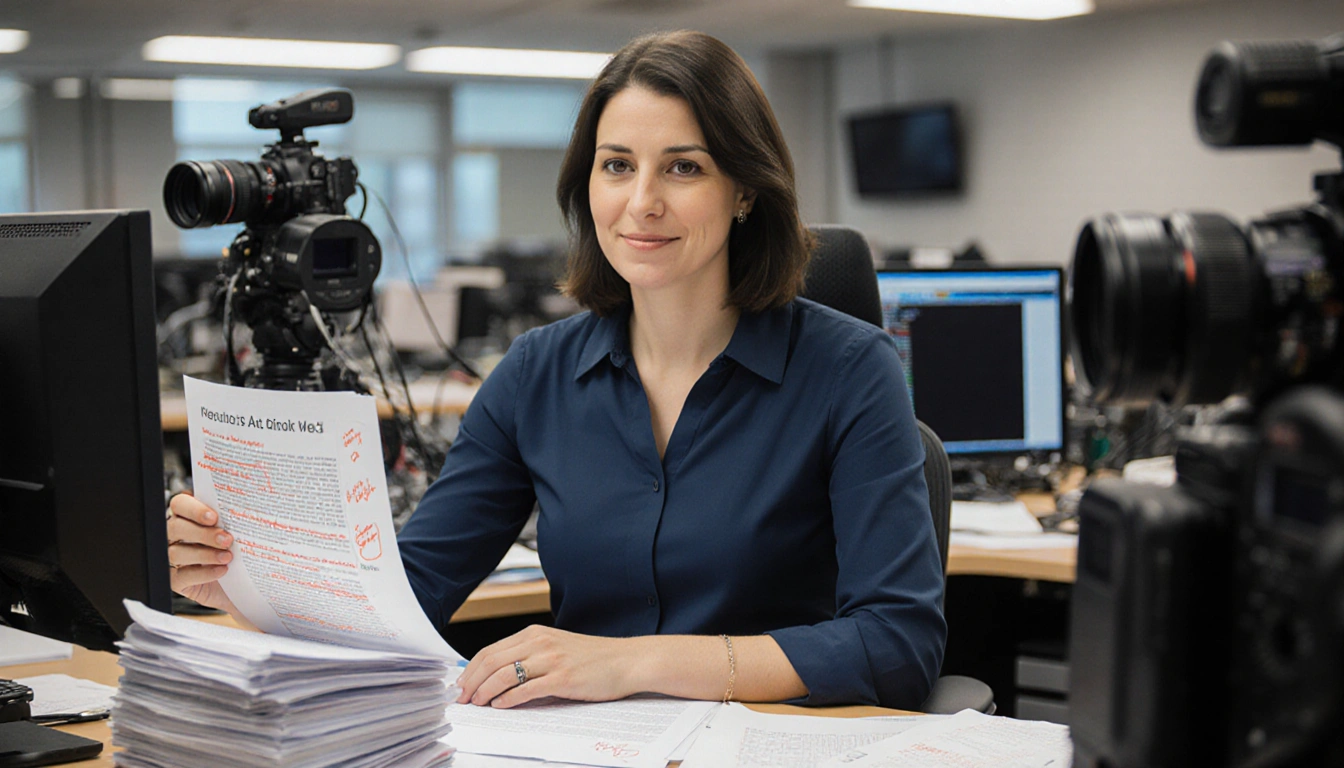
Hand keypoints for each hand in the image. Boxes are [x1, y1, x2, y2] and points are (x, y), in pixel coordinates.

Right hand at [166, 492, 239, 616]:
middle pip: (176, 527)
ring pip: (176, 552)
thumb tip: (244, 511)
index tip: (214, 517)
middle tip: (226, 539)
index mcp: (187, 517)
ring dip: (205, 554)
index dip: (194, 509)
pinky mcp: (175, 580)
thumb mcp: (236, 534)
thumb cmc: (237, 553)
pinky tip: (222, 571)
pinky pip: (183, 576)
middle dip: (202, 533)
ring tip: (227, 557)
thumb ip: (232, 522)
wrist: (241, 584)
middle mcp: (175, 536)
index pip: (180, 504)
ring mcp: (172, 558)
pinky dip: (204, 573)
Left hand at [455, 625, 638, 708]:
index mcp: (535, 634)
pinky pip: (526, 689)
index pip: (490, 650)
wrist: (626, 661)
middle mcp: (540, 643)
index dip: (470, 670)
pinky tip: (499, 706)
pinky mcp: (562, 678)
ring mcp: (551, 660)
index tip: (460, 685)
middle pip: (491, 661)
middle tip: (462, 699)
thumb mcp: (556, 648)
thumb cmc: (593, 658)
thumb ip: (530, 656)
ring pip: (504, 675)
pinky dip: (507, 699)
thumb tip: (498, 676)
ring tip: (477, 704)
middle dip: (471, 682)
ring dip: (484, 692)